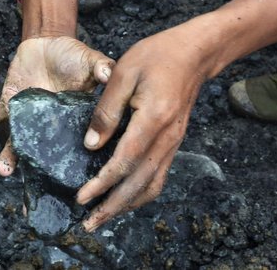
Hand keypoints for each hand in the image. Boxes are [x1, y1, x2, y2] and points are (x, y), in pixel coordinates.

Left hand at [0, 36, 114, 175]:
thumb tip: (110, 74)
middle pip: (43, 154)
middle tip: (33, 195)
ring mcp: (28, 117)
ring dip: (9, 157)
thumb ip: (102, 67)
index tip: (73, 189)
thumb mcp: (91, 60)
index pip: (73, 147)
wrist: (48, 43)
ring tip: (3, 169)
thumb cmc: (74, 56)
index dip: (72, 167)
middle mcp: (48, 126)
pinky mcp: (10, 103)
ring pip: (17, 142)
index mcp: (72, 120)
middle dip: (37, 174)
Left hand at [75, 27, 206, 230]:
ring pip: (151, 185)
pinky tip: (125, 197)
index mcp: (153, 119)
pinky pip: (158, 176)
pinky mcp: (175, 142)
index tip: (81, 197)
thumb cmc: (157, 55)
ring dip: (127, 205)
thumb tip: (91, 145)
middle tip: (88, 224)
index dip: (102, 183)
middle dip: (112, 207)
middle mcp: (167, 138)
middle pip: (139, 184)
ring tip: (104, 217)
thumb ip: (106, 110)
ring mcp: (174, 143)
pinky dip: (141, 193)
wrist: (194, 53)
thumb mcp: (124, 72)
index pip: (125, 161)